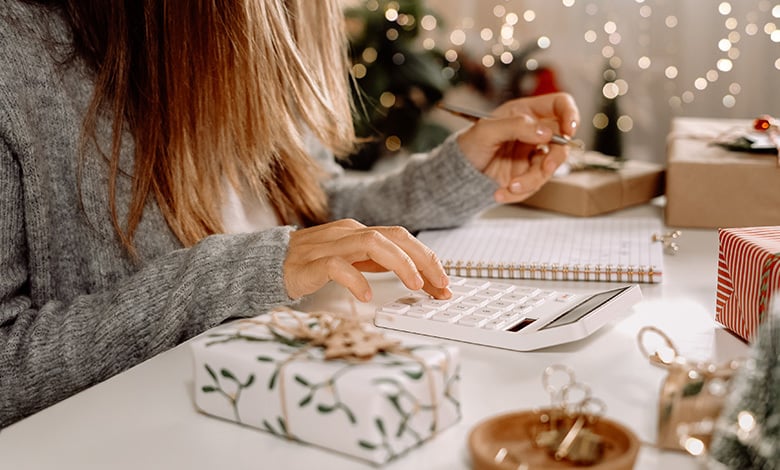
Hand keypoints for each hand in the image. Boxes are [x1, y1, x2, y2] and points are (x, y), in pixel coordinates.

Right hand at [283, 219, 450, 301]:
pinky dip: (356, 279)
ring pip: (372, 244)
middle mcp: (349, 233)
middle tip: (441, 284)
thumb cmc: (312, 264)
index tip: (444, 282)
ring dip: (399, 264)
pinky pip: (337, 266)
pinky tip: (367, 295)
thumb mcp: (352, 261)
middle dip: (423, 260)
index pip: (402, 239)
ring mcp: (330, 245)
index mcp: (360, 232)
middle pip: (395, 237)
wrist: (268, 265)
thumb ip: (378, 263)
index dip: (427, 259)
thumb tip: (415, 275)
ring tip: (415, 286)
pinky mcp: (312, 263)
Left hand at [456, 93, 579, 202]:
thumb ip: (516, 126)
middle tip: (545, 167)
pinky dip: (519, 192)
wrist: (458, 175)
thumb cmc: (468, 145)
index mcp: (526, 113)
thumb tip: (546, 132)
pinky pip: (534, 185)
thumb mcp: (486, 130)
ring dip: (531, 180)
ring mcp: (532, 155)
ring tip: (510, 186)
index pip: (559, 105)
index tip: (568, 130)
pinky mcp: (527, 176)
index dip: (570, 114)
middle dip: (556, 157)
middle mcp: (534, 133)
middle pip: (561, 141)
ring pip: (549, 168)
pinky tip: (500, 192)